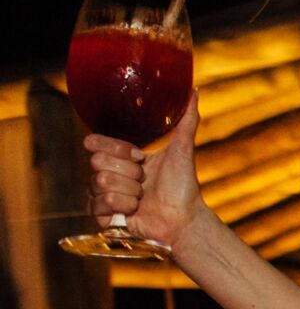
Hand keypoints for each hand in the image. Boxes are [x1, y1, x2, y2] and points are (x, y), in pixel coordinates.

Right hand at [83, 89, 207, 249]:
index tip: (140, 157)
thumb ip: (186, 119)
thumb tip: (193, 90)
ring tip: (143, 197)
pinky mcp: (101, 215)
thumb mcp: (183, 149)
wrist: (183, 218)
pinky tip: (134, 211)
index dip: (118, 150)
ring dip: (129, 191)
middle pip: (96, 162)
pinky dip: (123, 207)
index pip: (96, 142)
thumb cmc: (183, 186)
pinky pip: (99, 203)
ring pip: (100, 183)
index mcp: (121, 156)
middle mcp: (108, 173)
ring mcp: (102, 193)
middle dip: (129, 173)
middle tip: (145, 180)